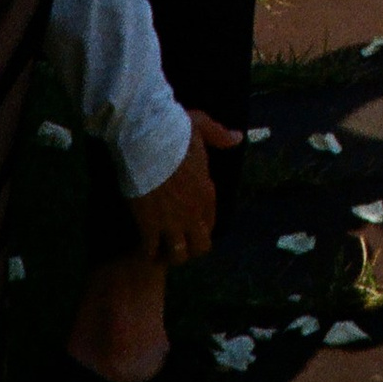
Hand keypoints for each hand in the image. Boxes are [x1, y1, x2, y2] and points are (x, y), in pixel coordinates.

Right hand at [128, 109, 237, 268]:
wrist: (146, 140)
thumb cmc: (174, 131)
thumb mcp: (203, 127)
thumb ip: (220, 136)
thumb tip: (238, 138)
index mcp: (206, 192)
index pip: (211, 221)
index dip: (203, 227)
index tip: (193, 225)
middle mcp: (192, 212)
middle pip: (200, 246)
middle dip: (191, 248)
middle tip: (179, 242)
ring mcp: (171, 221)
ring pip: (178, 254)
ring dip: (171, 254)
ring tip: (161, 251)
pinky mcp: (148, 224)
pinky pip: (150, 250)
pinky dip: (148, 252)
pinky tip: (144, 248)